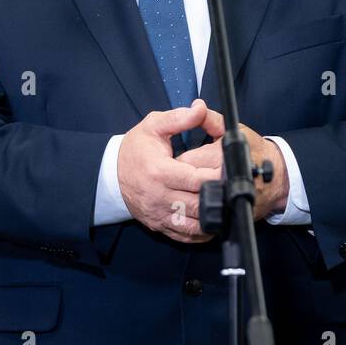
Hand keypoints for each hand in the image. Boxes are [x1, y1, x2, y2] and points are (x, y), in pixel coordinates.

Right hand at [118, 100, 222, 242]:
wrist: (111, 173)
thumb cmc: (135, 148)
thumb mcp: (154, 125)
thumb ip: (179, 118)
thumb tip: (200, 108)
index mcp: (159, 171)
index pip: (196, 179)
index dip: (217, 176)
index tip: (230, 170)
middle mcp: (159, 196)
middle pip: (198, 203)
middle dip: (219, 197)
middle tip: (234, 189)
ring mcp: (158, 214)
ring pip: (193, 225)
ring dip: (213, 218)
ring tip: (226, 207)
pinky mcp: (158, 225)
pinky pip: (184, 236)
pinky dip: (201, 233)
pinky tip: (213, 222)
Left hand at [176, 111, 288, 221]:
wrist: (277, 178)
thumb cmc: (254, 151)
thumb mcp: (233, 129)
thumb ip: (210, 119)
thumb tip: (196, 107)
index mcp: (220, 156)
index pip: (185, 161)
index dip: (178, 161)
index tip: (180, 159)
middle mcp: (221, 180)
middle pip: (186, 182)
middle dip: (181, 178)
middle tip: (184, 173)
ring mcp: (225, 200)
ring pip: (192, 200)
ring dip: (187, 195)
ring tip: (191, 187)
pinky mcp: (228, 216)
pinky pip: (202, 217)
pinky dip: (198, 210)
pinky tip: (201, 199)